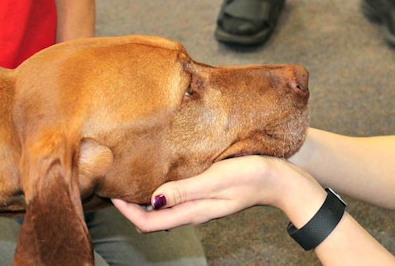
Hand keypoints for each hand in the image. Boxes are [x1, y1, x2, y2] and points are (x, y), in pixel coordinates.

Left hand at [113, 155, 323, 232]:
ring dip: (145, 196)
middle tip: (114, 182)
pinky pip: (177, 196)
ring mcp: (201, 202)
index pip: (149, 222)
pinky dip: (161, 189)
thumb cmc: (252, 175)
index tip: (112, 192)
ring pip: (163, 207)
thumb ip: (186, 190)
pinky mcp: (208, 192)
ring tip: (131, 176)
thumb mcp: (217, 179)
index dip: (126, 211)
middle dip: (130, 204)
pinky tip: (160, 172)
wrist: (282, 179)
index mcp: (193, 210)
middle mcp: (193, 210)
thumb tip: (153, 200)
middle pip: (153, 217)